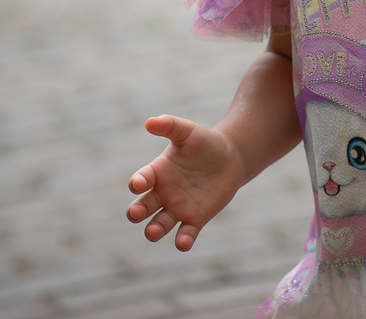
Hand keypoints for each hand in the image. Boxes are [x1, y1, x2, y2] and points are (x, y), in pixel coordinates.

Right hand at [126, 114, 245, 250]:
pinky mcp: (195, 219)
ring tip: (153, 232)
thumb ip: (170, 125)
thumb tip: (149, 122)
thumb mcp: (188, 131)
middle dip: (136, 212)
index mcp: (158, 171)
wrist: (230, 158)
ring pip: (159, 224)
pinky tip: (182, 243)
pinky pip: (185, 233)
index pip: (141, 180)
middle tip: (136, 213)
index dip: (137, 182)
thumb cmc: (204, 142)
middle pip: (143, 207)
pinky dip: (182, 241)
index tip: (138, 184)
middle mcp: (163, 193)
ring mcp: (178, 208)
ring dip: (153, 230)